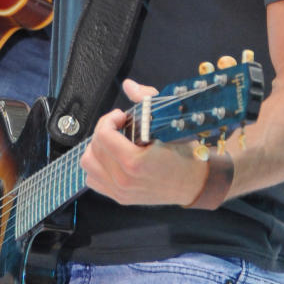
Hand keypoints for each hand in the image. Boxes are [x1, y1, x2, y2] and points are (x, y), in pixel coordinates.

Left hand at [79, 78, 204, 207]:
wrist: (195, 183)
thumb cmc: (185, 154)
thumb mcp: (170, 122)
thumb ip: (146, 100)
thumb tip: (128, 85)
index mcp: (134, 162)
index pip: (103, 135)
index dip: (109, 119)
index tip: (122, 117)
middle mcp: (124, 180)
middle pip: (95, 147)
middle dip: (104, 130)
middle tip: (120, 126)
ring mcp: (121, 192)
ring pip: (88, 164)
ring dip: (97, 148)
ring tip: (113, 141)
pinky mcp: (120, 198)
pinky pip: (93, 179)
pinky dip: (98, 166)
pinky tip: (112, 157)